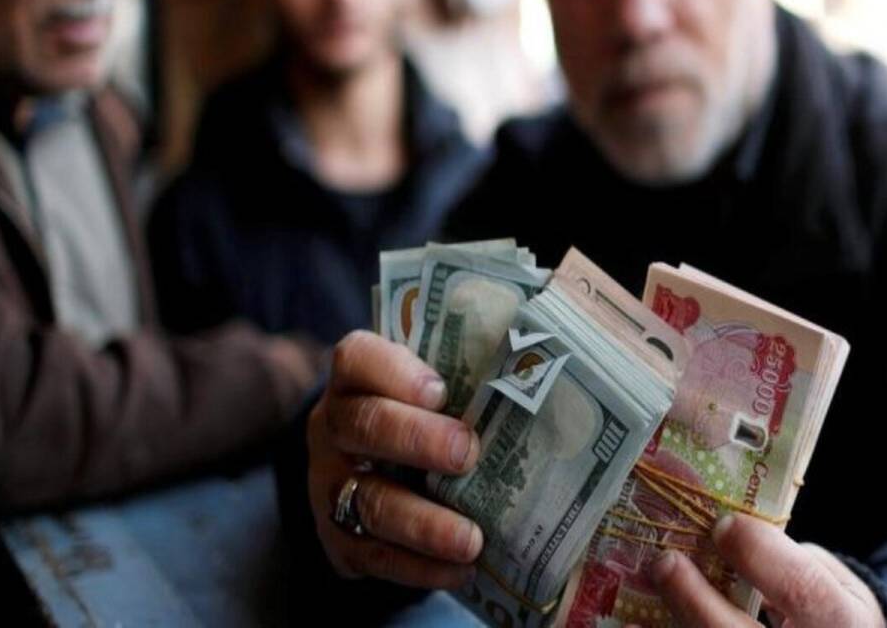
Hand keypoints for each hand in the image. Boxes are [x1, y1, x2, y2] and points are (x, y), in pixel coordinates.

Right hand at [307, 331, 482, 588]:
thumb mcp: (436, 377)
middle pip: (362, 425)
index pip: (358, 358)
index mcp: (358, 376)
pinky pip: (373, 556)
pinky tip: (461, 570)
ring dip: (422, 522)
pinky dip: (419, 567)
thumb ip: (476, 356)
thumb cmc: (421, 412)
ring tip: (472, 540)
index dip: (395, 370)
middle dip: (415, 439)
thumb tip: (554, 316)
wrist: (364, 469)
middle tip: (467, 453)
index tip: (441, 389)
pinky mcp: (339, 537)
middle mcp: (334, 425)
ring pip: (367, 500)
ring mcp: (331, 483)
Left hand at [648, 514, 885, 627]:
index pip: (800, 589)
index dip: (758, 555)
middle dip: (696, 602)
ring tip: (632, 618)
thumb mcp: (835, 585)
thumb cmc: (831, 616)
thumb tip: (724, 537)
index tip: (722, 525)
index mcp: (841, 622)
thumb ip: (788, 562)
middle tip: (665, 564)